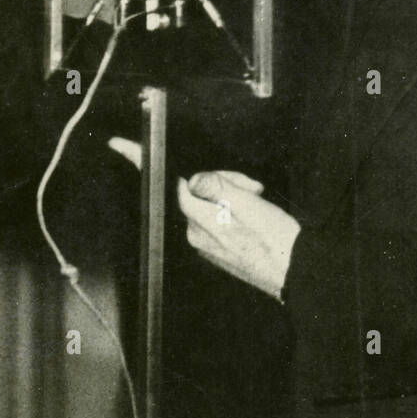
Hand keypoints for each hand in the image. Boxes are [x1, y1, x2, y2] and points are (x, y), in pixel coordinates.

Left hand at [108, 139, 299, 299]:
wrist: (298, 273)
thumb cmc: (277, 240)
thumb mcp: (249, 203)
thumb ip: (217, 187)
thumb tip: (193, 179)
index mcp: (200, 222)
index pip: (172, 185)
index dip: (145, 161)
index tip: (119, 145)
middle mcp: (197, 235)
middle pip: (195, 190)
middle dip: (222, 180)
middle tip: (252, 188)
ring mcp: (206, 244)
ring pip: (208, 203)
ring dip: (231, 195)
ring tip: (258, 200)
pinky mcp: (218, 250)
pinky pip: (216, 218)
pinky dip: (233, 210)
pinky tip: (254, 215)